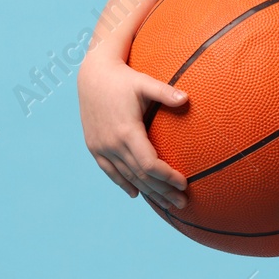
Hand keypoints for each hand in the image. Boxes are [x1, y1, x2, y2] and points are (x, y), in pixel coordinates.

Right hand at [78, 53, 190, 210]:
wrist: (92, 74)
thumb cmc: (123, 78)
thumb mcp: (145, 82)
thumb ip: (166, 92)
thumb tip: (187, 99)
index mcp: (126, 131)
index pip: (149, 165)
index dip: (167, 177)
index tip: (184, 183)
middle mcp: (112, 143)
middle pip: (140, 176)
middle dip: (163, 191)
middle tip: (182, 202)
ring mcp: (101, 147)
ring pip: (126, 178)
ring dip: (147, 192)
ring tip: (166, 203)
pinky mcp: (94, 146)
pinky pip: (109, 172)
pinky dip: (123, 184)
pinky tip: (135, 194)